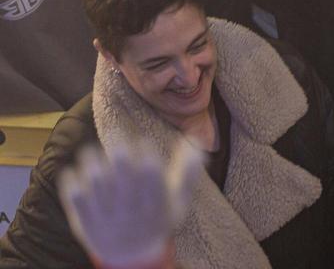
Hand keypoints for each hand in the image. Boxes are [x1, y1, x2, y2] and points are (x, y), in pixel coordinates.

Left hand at [58, 139, 202, 268]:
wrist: (129, 257)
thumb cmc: (157, 221)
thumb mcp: (178, 202)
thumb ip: (187, 173)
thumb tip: (195, 142)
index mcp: (155, 203)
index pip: (150, 169)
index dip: (145, 151)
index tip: (143, 144)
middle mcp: (131, 208)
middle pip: (123, 172)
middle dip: (119, 151)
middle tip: (116, 141)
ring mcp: (106, 215)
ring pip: (97, 180)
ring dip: (92, 161)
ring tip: (91, 153)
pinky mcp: (84, 222)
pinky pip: (75, 196)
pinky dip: (72, 180)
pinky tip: (75, 171)